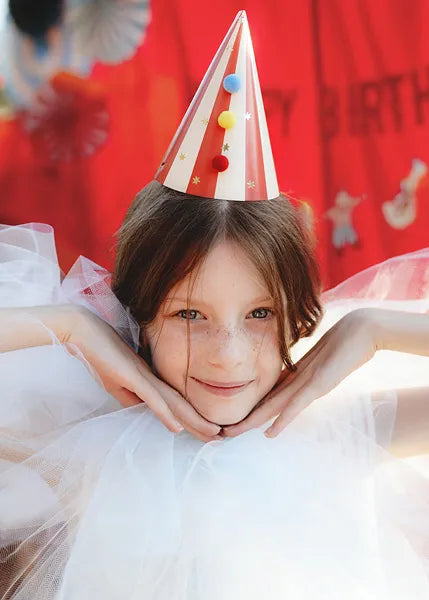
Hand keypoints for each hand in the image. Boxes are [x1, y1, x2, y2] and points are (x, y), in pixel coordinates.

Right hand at [66, 306, 221, 441]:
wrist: (85, 331)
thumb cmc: (101, 354)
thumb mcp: (118, 383)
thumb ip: (133, 396)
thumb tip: (146, 411)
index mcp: (151, 380)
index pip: (176, 403)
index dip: (193, 419)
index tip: (209, 432)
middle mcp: (153, 378)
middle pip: (182, 405)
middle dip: (202, 422)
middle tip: (222, 437)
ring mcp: (144, 377)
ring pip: (174, 403)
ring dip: (194, 420)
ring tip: (213, 433)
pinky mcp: (132, 376)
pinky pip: (152, 398)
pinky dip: (165, 414)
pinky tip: (177, 427)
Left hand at [223, 308, 376, 438]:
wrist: (363, 329)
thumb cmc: (348, 343)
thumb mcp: (327, 361)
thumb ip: (315, 371)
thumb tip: (307, 381)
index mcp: (298, 374)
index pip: (271, 395)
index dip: (254, 408)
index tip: (239, 421)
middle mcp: (297, 378)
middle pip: (265, 402)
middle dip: (244, 418)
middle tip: (222, 431)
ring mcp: (306, 381)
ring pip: (273, 405)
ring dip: (252, 421)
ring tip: (231, 433)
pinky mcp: (318, 384)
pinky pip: (296, 404)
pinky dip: (282, 419)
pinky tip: (269, 432)